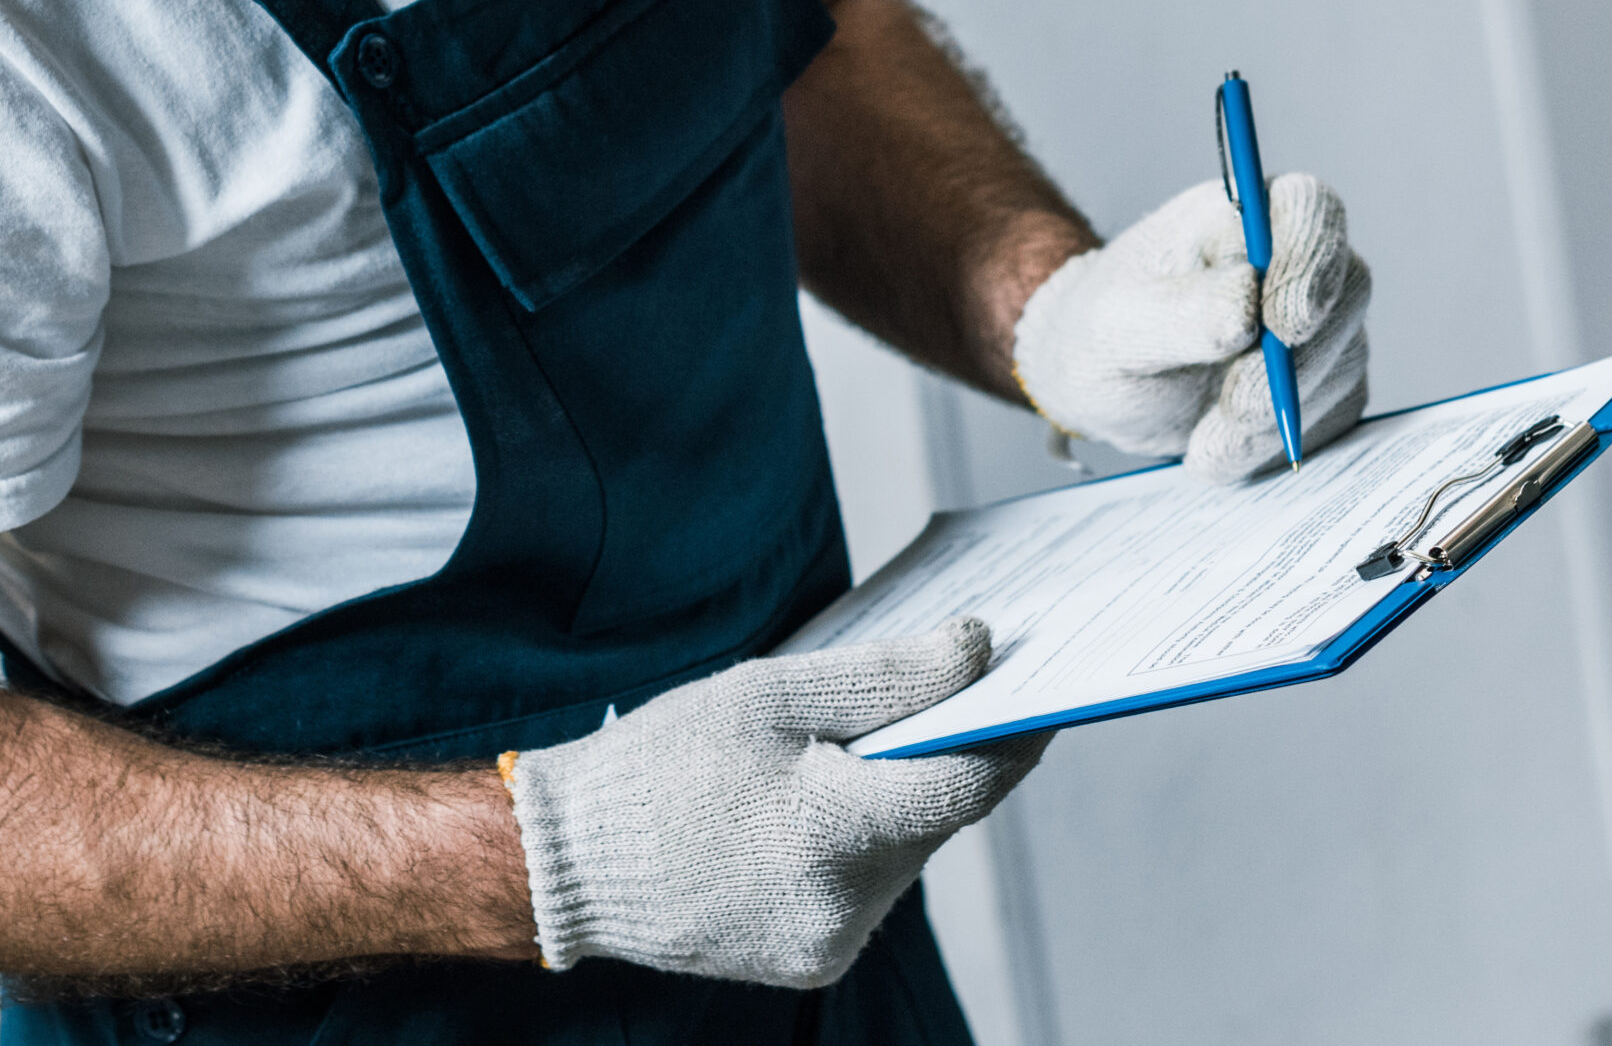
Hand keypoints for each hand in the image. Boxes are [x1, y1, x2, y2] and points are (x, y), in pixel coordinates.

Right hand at [501, 619, 1046, 988]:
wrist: (571, 860)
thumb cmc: (662, 763)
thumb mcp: (768, 691)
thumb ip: (884, 675)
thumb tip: (977, 651)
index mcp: (831, 833)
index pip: (965, 782)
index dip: (1011, 729)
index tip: (1040, 684)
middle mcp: (842, 908)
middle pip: (938, 818)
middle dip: (949, 750)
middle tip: (955, 686)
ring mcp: (828, 945)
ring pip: (906, 852)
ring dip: (903, 793)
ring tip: (868, 735)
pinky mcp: (810, 961)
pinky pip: (868, 883)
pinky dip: (864, 832)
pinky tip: (825, 792)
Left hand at [1011, 174, 1370, 481]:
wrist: (1101, 381)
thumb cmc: (1101, 330)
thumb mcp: (1115, 322)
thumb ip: (1181, 310)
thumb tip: (1248, 305)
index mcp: (1239, 215)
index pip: (1309, 208)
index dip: (1311, 261)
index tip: (1281, 326)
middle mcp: (1292, 260)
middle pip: (1347, 290)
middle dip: (1295, 362)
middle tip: (1236, 409)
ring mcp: (1319, 323)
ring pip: (1343, 361)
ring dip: (1278, 415)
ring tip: (1205, 440)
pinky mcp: (1325, 383)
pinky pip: (1331, 416)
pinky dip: (1277, 445)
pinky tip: (1219, 449)